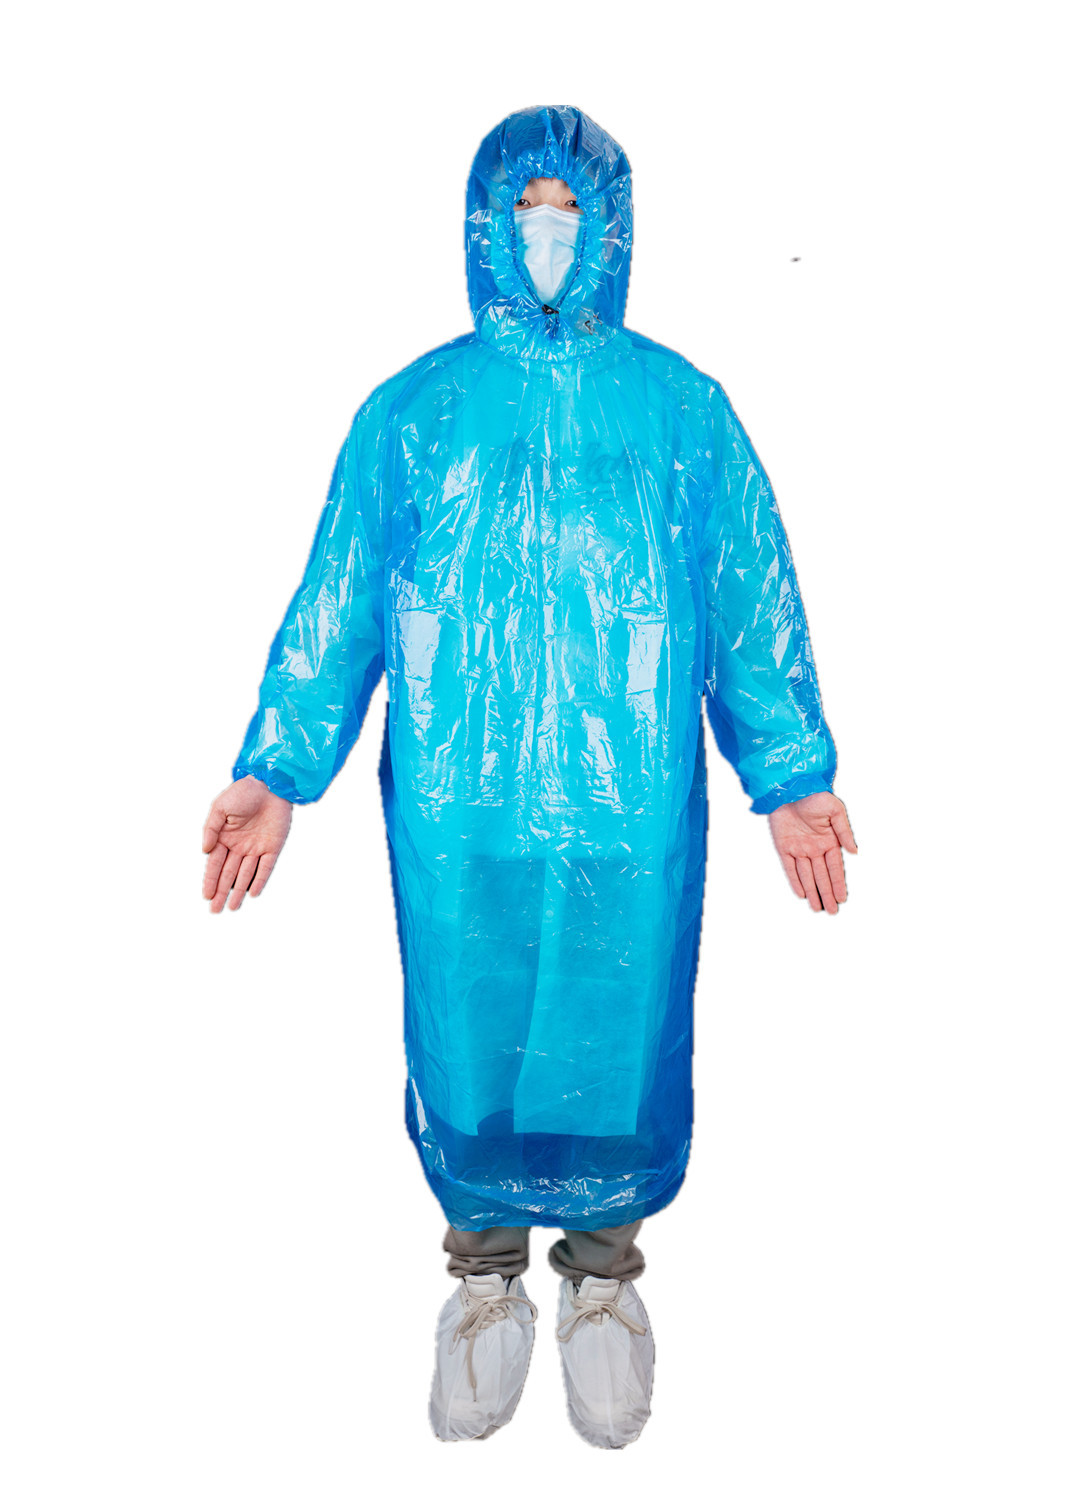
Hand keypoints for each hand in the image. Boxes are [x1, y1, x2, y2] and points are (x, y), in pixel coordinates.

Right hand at [202, 775, 293, 913]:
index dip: (210, 880)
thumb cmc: (243, 791)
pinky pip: (266, 867)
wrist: (270, 783)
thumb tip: (205, 850)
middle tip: (215, 909)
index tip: (206, 895)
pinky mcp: (273, 846)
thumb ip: (210, 829)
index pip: (215, 863)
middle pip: (228, 873)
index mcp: (224, 837)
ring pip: (246, 874)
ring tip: (231, 907)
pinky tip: (252, 893)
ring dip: (238, 891)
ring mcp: (256, 847)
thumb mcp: (220, 807)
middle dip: (220, 891)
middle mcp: (239, 845)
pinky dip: (259, 880)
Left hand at [768, 791, 856, 914]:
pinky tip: (801, 894)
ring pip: (807, 875)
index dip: (838, 883)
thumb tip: (854, 851)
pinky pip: (789, 867)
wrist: (790, 787)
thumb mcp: (835, 811)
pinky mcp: (783, 846)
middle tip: (832, 911)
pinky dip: (795, 881)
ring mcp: (799, 848)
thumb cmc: (815, 795)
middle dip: (827, 894)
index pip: (835, 868)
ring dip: (813, 891)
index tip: (842, 898)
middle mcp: (814, 847)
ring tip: (818, 908)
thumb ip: (844, 832)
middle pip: (821, 876)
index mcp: (829, 840)